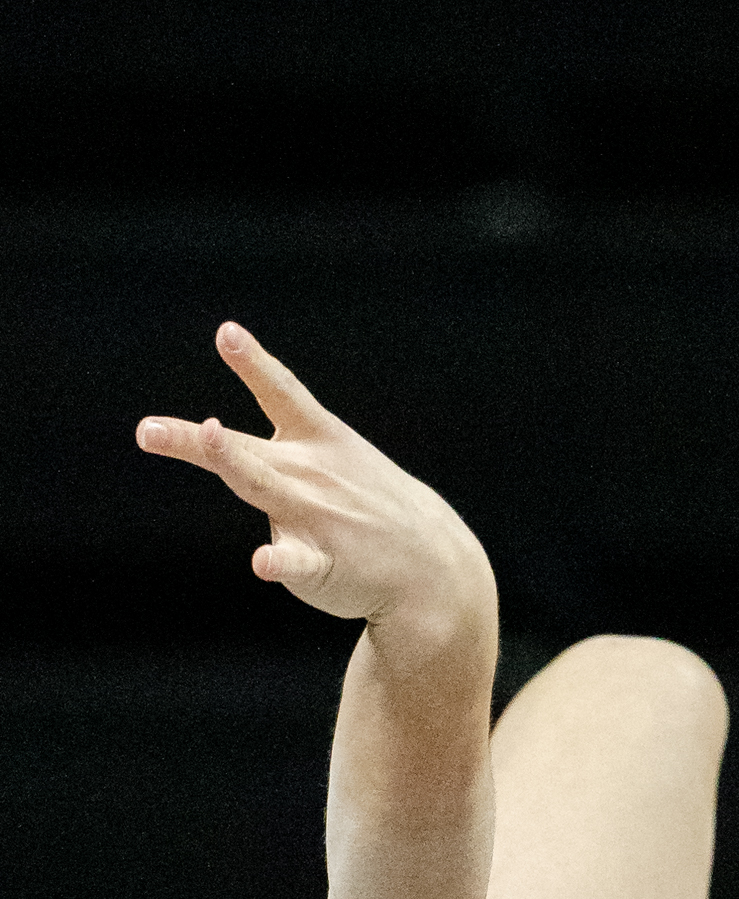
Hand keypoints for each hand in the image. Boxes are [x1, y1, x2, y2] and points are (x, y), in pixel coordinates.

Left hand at [137, 321, 494, 638]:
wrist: (431, 565)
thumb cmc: (372, 507)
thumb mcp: (336, 460)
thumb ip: (272, 447)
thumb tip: (209, 440)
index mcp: (316, 442)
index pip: (282, 394)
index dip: (254, 362)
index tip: (227, 333)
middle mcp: (308, 473)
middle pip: (243, 451)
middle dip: (201, 439)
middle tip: (147, 430)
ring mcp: (314, 517)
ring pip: (263, 488)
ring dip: (233, 463)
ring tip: (207, 434)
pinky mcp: (321, 564)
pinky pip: (296, 562)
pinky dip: (279, 562)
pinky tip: (264, 564)